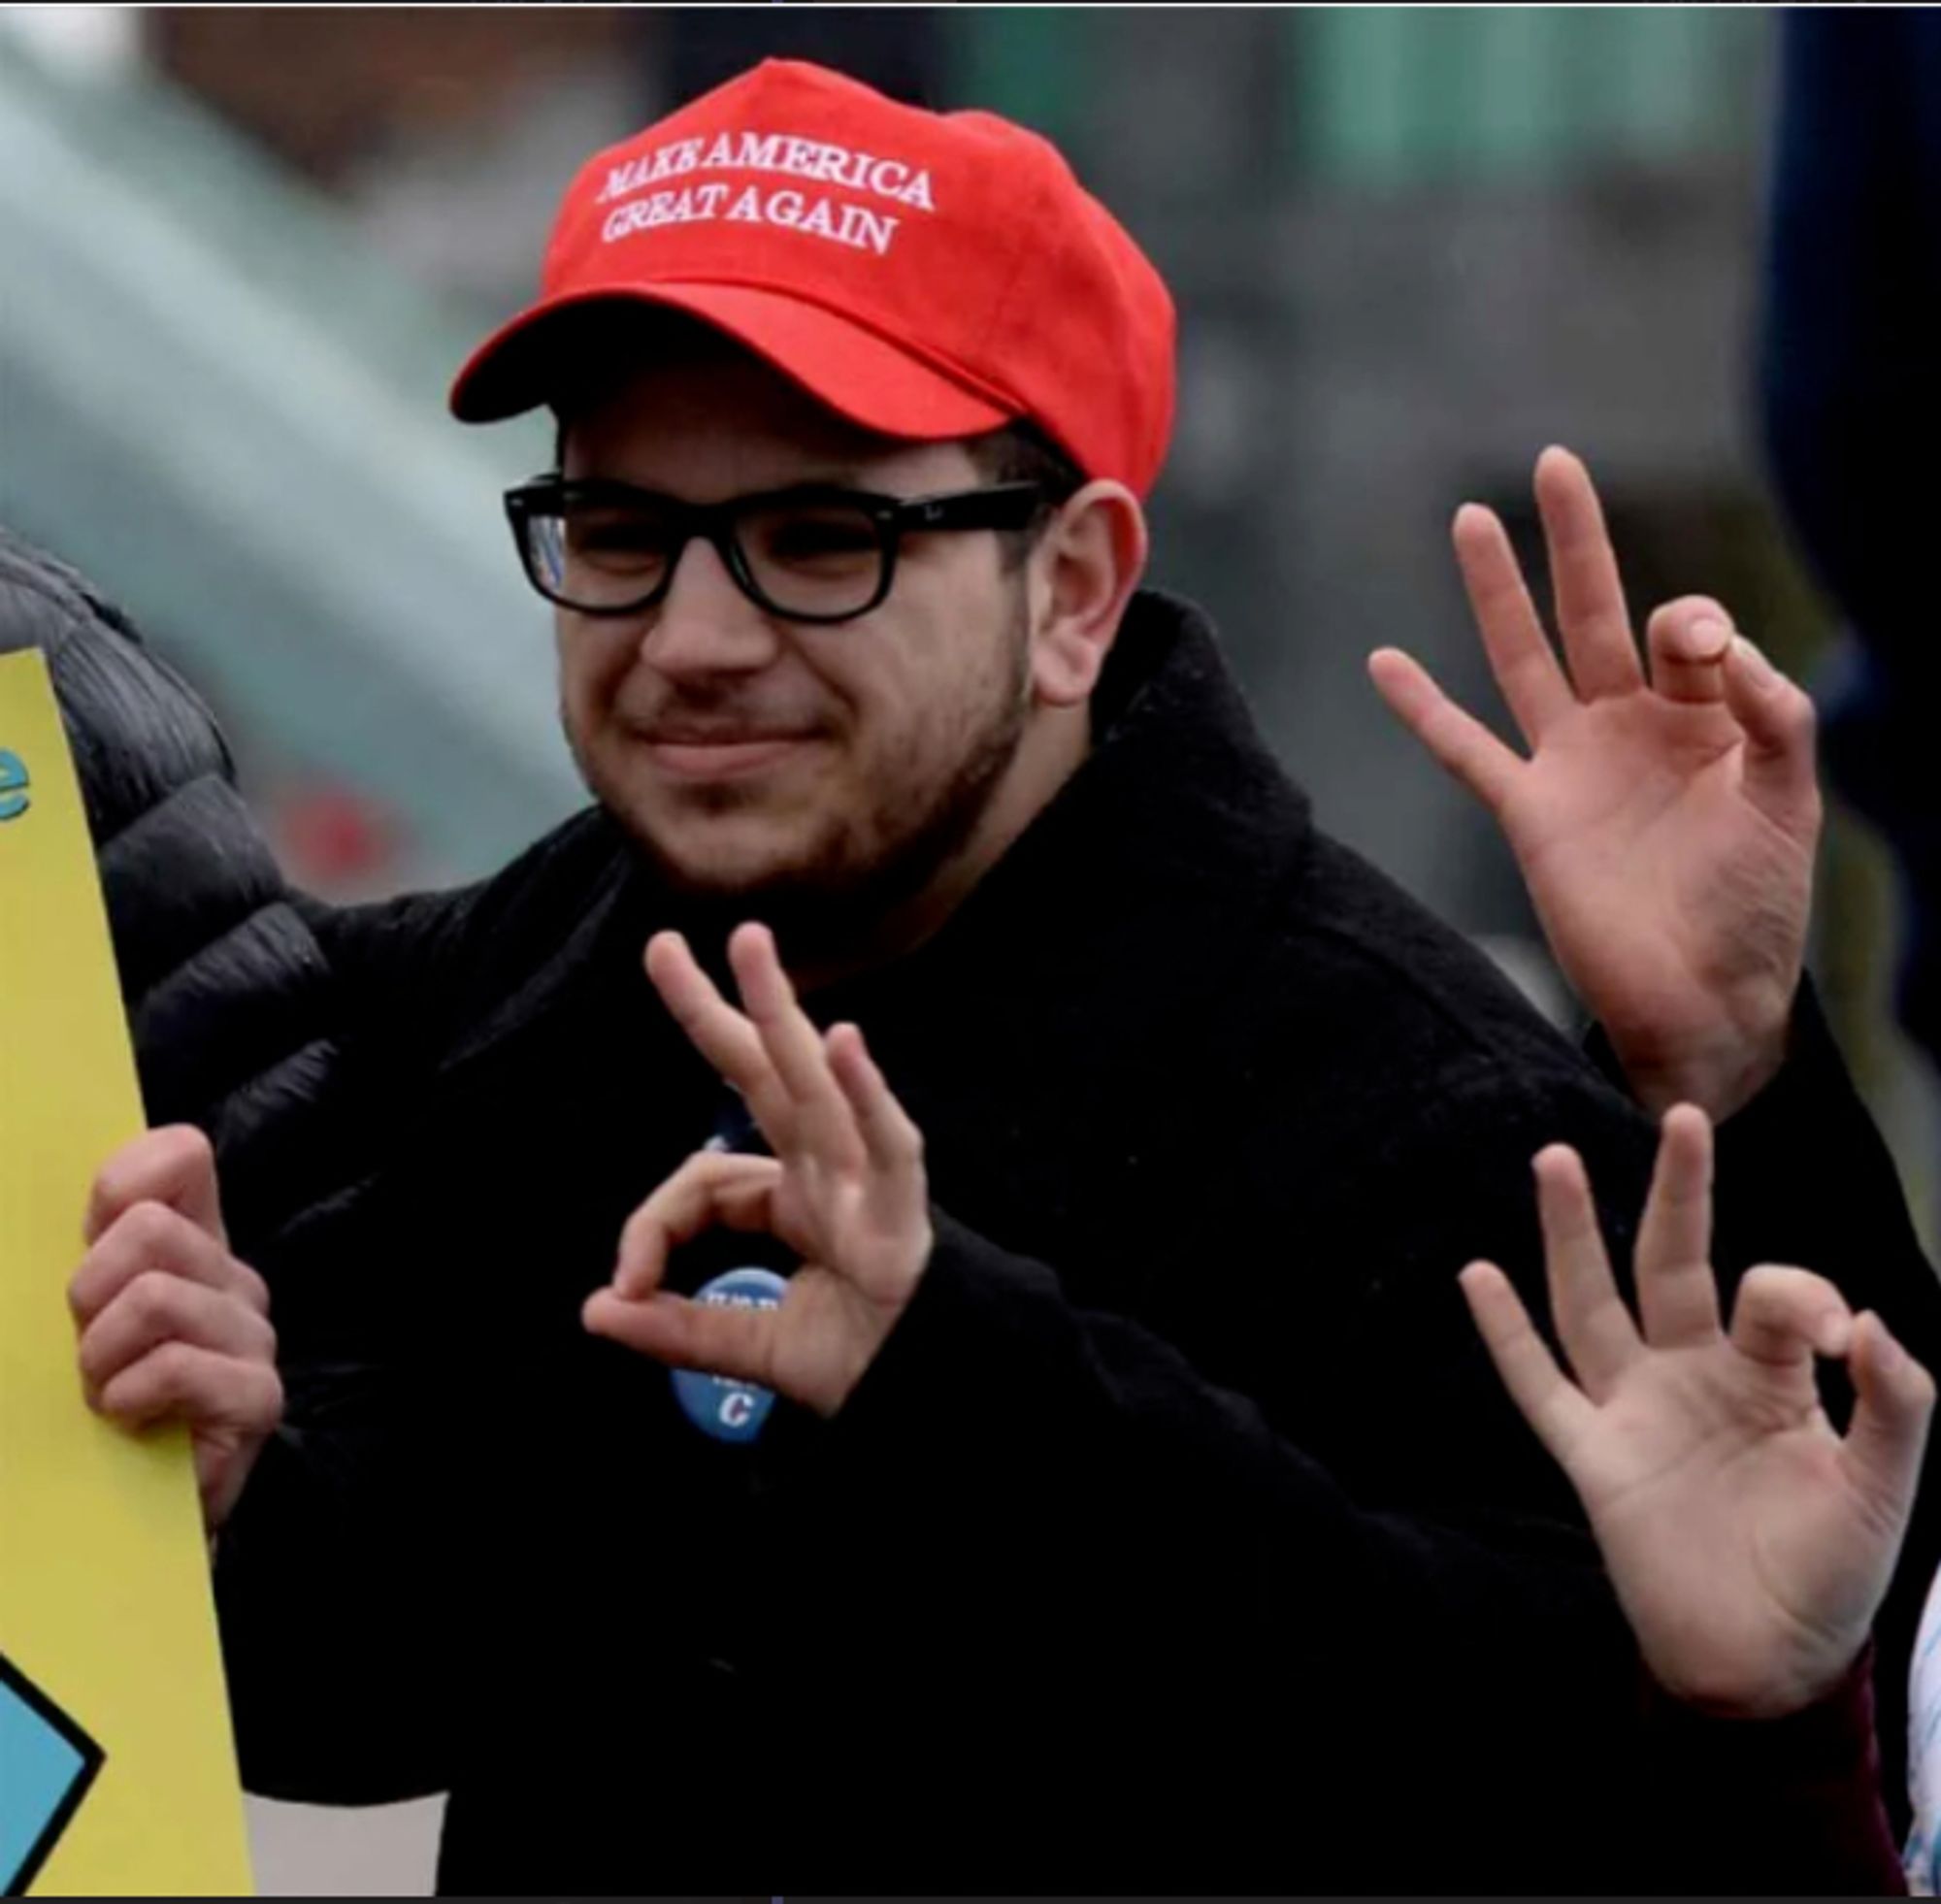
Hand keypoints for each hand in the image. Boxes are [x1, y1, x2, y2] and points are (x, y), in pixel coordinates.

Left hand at [72, 1126, 280, 1531]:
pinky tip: (128, 1420)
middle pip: (152, 1228)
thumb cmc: (90, 1408)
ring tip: (103, 1391)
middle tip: (86, 1349)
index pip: (182, 1155)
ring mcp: (251, 1336)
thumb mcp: (78, 1317)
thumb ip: (80, 1257)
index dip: (123, 1180)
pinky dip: (130, 1395)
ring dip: (101, 1355)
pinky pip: (180, 1365)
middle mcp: (230, 1277)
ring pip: (158, 1295)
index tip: (86, 1238)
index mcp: (190, 1243)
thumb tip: (22, 1197)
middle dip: (90, 1293)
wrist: (126, 1514)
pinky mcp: (257, 1396)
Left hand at [583, 922, 932, 1416]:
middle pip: (763, 1074)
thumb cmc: (856, 1358)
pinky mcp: (901, 1209)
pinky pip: (887, 1143)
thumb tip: (594, 1310)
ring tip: (748, 943)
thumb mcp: (747, 1345)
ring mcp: (865, 1179)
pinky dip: (868, 1094)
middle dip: (714, 1007)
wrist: (927, 1394)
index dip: (653, 1223)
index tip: (626, 1283)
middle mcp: (827, 1169)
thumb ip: (675, 1327)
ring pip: (815, 1083)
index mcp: (793, 1194)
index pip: (706, 1180)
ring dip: (780, 1010)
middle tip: (658, 945)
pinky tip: (846, 1044)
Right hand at [1370, 446, 1821, 1119]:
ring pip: (1525, 658)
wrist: (1702, 998)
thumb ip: (1773, 715)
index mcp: (1703, 717)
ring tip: (1473, 519)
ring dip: (1498, 592)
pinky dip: (1422, 707)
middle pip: (1595, 613)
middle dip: (1577, 540)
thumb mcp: (1789, 799)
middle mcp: (1631, 728)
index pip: (1689, 633)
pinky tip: (1386, 661)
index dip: (1695, 626)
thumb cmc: (1758, 904)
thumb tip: (1723, 646)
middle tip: (1557, 463)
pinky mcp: (1528, 812)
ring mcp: (1572, 765)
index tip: (1706, 657)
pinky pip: (1464, 748)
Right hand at [1462, 1106, 1932, 1717]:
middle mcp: (1694, 1374)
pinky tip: (1477, 1274)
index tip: (1837, 1333)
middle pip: (1673, 1262)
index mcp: (1767, 1374)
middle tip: (1683, 1116)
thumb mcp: (1882, 1485)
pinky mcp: (1593, 1456)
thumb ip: (1894, 1402)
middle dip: (1678, 1191)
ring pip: (1592, 1303)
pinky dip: (1505, 1334)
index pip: (1771, 1294)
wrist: (1766, 1663)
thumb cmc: (1831, 1573)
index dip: (1801, 1292)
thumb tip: (1865, 1320)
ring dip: (1570, 1233)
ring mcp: (1636, 1409)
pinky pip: (1538, 1386)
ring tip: (1553, 1158)